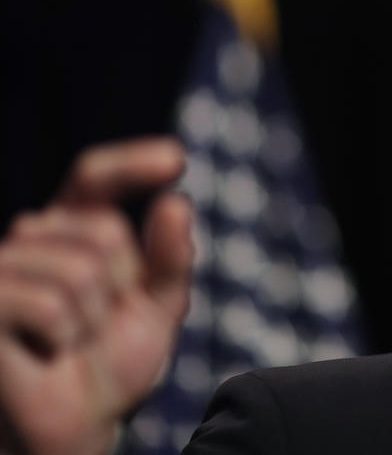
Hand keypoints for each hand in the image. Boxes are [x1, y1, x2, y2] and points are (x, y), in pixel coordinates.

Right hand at [0, 139, 192, 454]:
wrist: (71, 430)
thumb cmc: (106, 365)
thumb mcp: (156, 310)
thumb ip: (172, 259)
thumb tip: (176, 203)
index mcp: (72, 231)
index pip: (94, 179)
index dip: (131, 164)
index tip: (176, 160)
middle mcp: (30, 240)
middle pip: (103, 230)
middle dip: (121, 287)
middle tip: (97, 327)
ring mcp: (1, 269)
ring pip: (80, 272)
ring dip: (91, 322)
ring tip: (69, 345)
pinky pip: (47, 305)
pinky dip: (63, 338)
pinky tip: (45, 355)